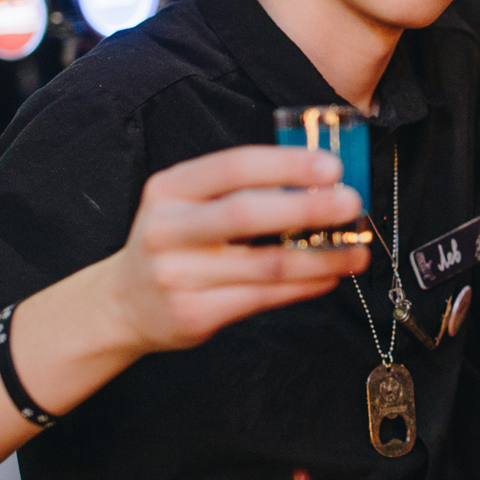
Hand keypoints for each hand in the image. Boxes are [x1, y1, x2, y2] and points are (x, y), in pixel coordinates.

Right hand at [106, 146, 370, 353]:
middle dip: (308, 207)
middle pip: (246, 213)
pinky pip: (262, 298)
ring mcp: (175, 275)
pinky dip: (304, 286)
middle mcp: (166, 229)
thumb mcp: (189, 204)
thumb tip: (321, 182)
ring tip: (357, 252)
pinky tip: (329, 276)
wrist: (123, 303)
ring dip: (321, 257)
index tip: (333, 166)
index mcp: (169, 189)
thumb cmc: (175, 243)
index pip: (234, 166)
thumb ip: (241, 190)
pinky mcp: (192, 314)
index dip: (286, 164)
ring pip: (264, 264)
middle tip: (352, 204)